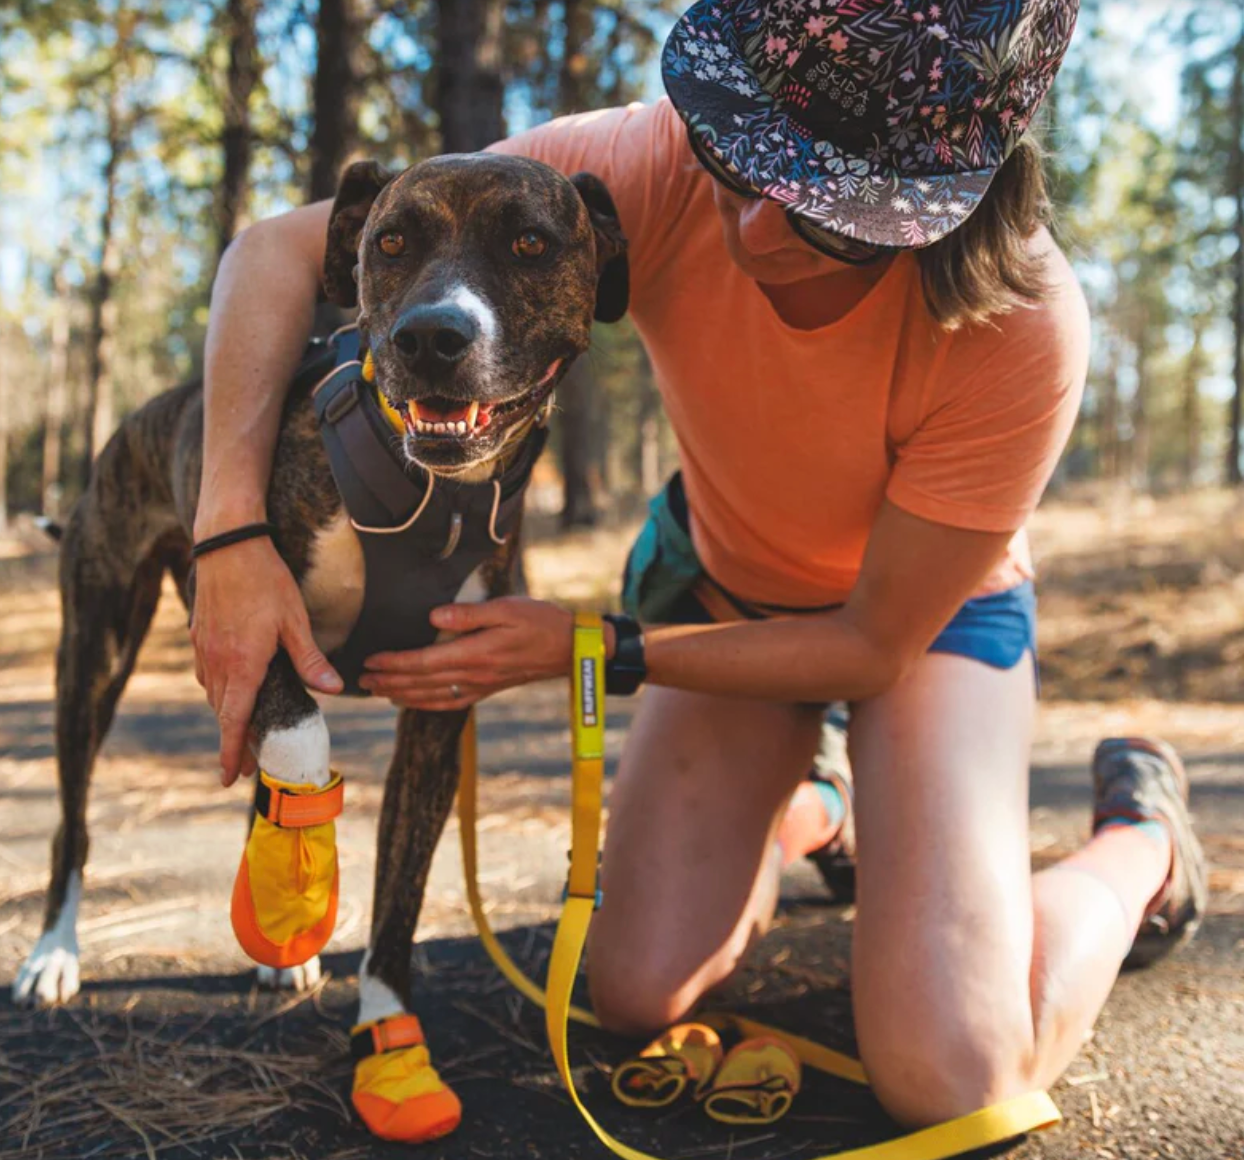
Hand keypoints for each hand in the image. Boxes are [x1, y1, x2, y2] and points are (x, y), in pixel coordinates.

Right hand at [190, 535, 341, 785]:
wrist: (227, 543)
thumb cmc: (265, 579)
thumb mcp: (294, 620)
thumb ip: (310, 658)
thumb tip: (334, 689)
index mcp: (242, 664)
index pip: (233, 721)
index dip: (232, 752)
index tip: (230, 779)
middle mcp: (217, 662)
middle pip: (224, 713)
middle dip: (235, 740)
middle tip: (250, 762)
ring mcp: (204, 649)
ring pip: (214, 693)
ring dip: (227, 714)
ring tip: (243, 730)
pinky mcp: (199, 635)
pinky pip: (208, 673)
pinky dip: (220, 688)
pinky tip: (232, 687)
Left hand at [360, 597, 577, 709]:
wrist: (571, 647)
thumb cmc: (540, 621)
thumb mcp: (507, 608)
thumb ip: (469, 614)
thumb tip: (434, 615)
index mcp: (475, 653)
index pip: (424, 662)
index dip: (395, 663)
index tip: (372, 660)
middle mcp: (474, 674)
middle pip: (422, 682)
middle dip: (389, 681)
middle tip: (362, 680)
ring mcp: (481, 685)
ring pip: (432, 696)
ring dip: (401, 694)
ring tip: (377, 691)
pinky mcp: (488, 688)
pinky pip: (450, 702)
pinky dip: (426, 704)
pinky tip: (412, 703)